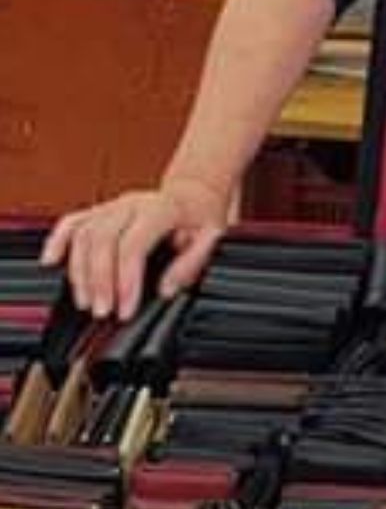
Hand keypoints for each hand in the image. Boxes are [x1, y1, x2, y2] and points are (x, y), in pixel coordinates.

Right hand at [41, 176, 230, 321]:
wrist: (192, 195)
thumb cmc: (200, 218)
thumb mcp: (211, 239)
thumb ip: (191, 265)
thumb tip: (167, 289)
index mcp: (161, 209)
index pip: (133, 244)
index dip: (125, 279)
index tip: (125, 309)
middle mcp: (132, 204)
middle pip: (102, 239)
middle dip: (99, 281)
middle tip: (103, 313)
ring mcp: (111, 206)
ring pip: (83, 234)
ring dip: (79, 272)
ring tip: (86, 302)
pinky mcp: (98, 211)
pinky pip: (71, 222)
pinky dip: (57, 242)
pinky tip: (51, 263)